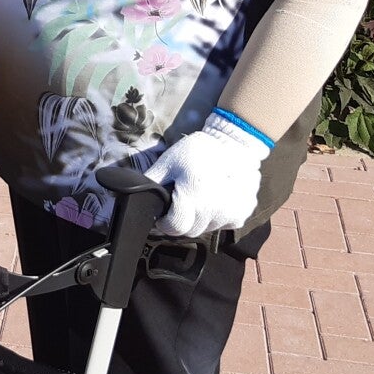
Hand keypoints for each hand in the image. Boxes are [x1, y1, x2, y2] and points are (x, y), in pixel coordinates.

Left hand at [143, 112, 271, 238]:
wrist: (234, 143)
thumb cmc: (198, 151)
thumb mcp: (168, 161)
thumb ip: (151, 181)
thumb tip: (131, 194)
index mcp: (194, 195)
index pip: (175, 227)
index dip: (165, 223)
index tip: (164, 214)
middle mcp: (215, 208)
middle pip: (190, 230)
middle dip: (181, 221)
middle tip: (181, 202)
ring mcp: (231, 213)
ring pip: (207, 229)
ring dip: (200, 219)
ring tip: (199, 197)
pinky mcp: (242, 213)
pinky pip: (223, 224)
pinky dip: (217, 216)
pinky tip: (215, 199)